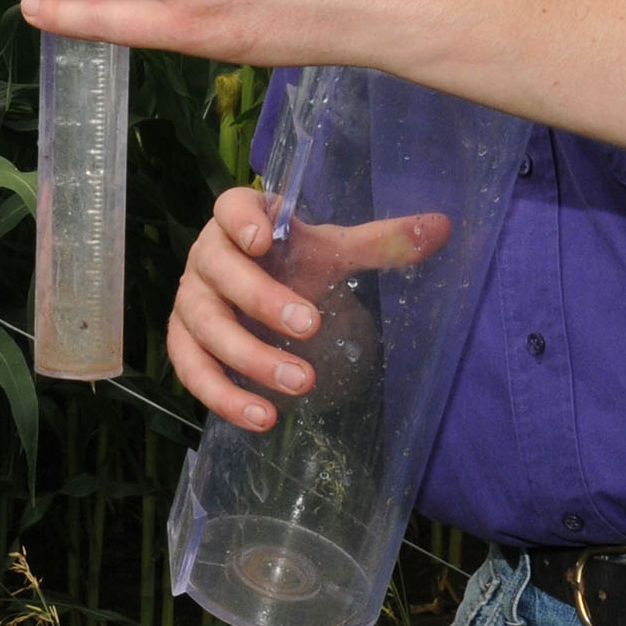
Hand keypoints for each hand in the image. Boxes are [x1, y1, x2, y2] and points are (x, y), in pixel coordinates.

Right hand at [167, 186, 449, 429]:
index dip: (241, 221)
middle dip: (262, 301)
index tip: (264, 239)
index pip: (229, 208)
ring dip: (249, 358)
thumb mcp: (337, 251)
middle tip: (310, 327)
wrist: (264, 295)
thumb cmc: (297, 264)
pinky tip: (262, 417)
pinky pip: (192, 370)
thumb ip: (381, 242)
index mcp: (239, 222)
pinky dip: (222, 396)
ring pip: (205, 328)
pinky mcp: (184, 344)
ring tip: (300, 384)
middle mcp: (206, 258)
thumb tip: (440, 228)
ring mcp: (191, 303)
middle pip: (219, 273)